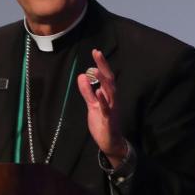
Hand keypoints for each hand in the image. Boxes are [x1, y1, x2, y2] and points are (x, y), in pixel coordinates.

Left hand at [77, 49, 125, 167]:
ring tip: (96, 69)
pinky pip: (106, 109)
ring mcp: (111, 109)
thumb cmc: (103, 123)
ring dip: (103, 81)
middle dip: (104, 66)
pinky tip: (98, 92)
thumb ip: (87, 92)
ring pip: (110, 92)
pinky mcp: (108, 120)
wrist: (110, 143)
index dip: (102, 64)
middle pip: (109, 80)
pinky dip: (103, 100)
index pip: (106, 77)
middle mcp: (112, 100)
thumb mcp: (92, 105)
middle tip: (97, 53)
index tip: (96, 51)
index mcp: (108, 95)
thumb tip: (82, 76)